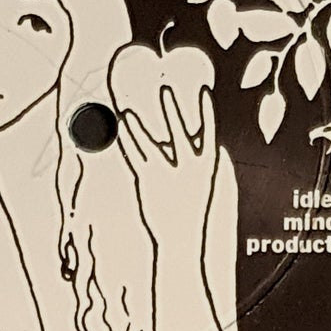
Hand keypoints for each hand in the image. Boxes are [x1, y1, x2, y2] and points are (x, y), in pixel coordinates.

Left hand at [119, 81, 218, 251]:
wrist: (181, 240)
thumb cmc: (191, 210)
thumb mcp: (201, 183)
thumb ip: (198, 159)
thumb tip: (199, 138)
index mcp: (206, 169)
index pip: (209, 134)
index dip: (207, 113)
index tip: (203, 92)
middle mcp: (187, 170)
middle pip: (179, 134)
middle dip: (173, 112)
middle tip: (166, 89)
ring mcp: (166, 176)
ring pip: (150, 145)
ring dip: (138, 126)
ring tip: (127, 110)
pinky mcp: (148, 182)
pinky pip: (135, 157)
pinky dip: (128, 141)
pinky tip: (121, 130)